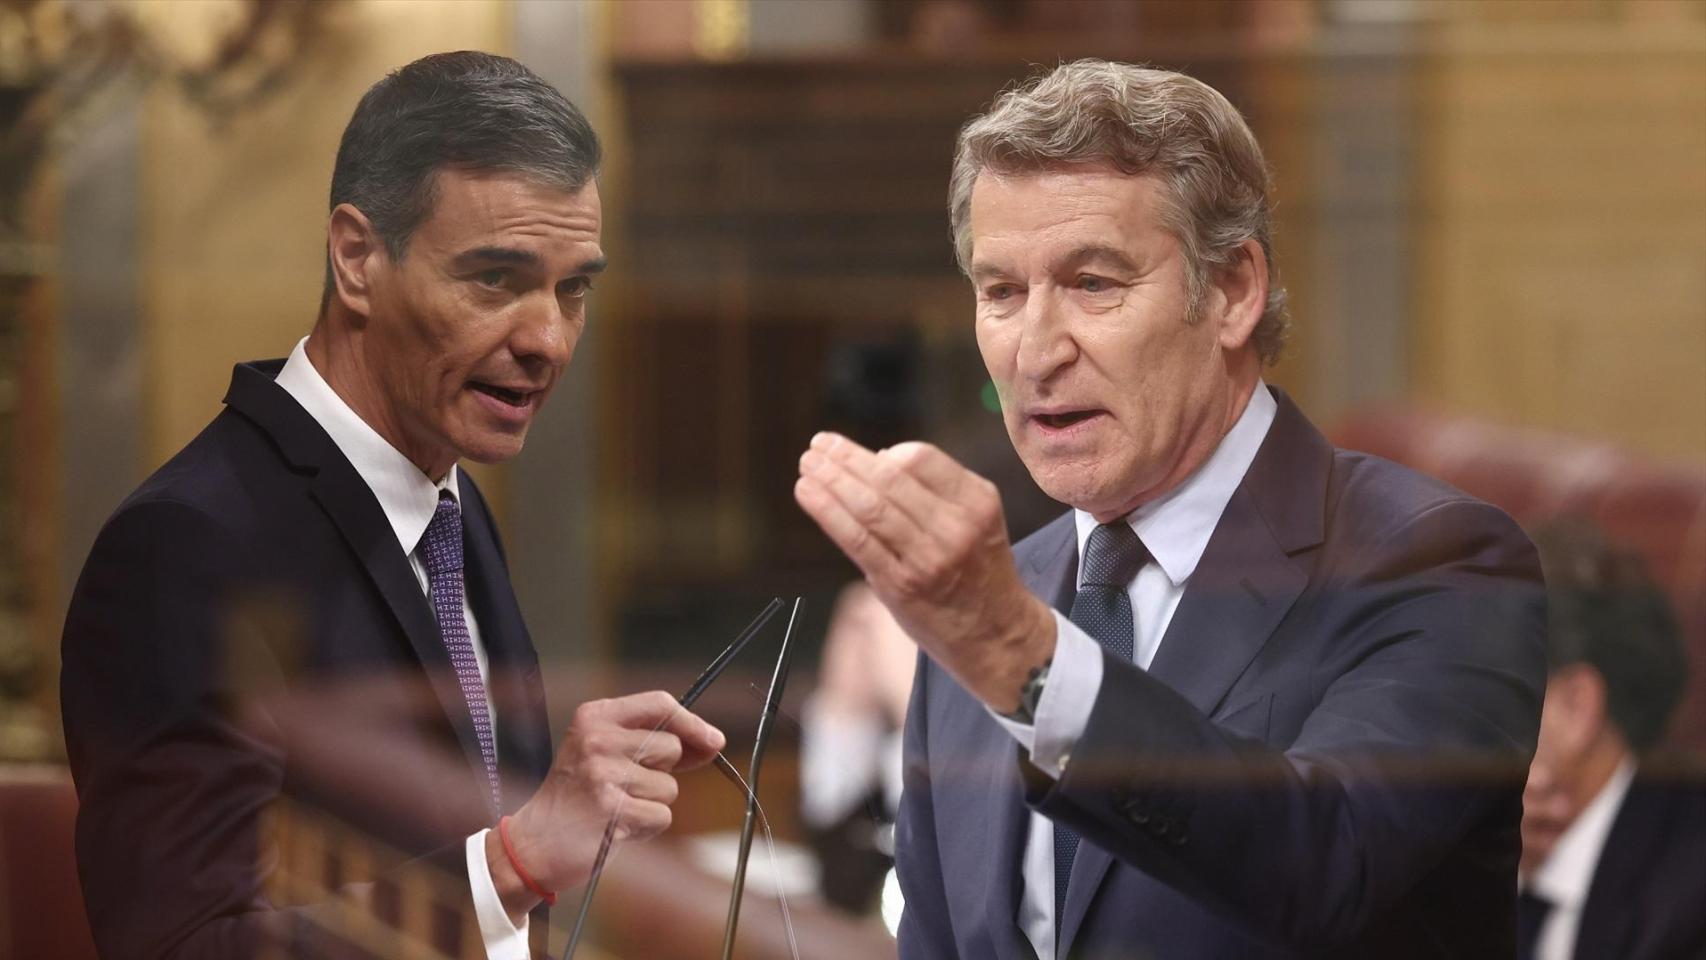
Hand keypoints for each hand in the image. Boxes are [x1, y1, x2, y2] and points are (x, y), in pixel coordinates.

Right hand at [490, 691, 723, 919]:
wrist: (535, 842)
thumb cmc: (578, 795)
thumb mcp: (603, 751)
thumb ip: (653, 741)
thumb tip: (713, 741)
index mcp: (595, 716)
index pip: (660, 703)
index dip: (693, 723)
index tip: (714, 741)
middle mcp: (597, 739)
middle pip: (671, 748)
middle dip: (662, 772)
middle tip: (625, 786)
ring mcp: (602, 774)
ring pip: (668, 787)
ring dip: (650, 803)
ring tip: (616, 808)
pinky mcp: (610, 810)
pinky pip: (661, 816)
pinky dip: (646, 827)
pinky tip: (617, 827)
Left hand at [794, 432, 1055, 712]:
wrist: (994, 633)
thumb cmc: (978, 569)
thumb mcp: (978, 518)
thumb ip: (937, 488)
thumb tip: (879, 458)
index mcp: (976, 502)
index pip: (921, 458)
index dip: (883, 451)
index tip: (856, 451)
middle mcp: (954, 527)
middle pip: (888, 478)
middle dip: (846, 458)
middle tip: (818, 445)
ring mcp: (926, 558)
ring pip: (868, 506)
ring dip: (831, 479)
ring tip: (808, 464)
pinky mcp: (899, 585)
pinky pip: (856, 540)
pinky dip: (827, 511)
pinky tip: (807, 493)